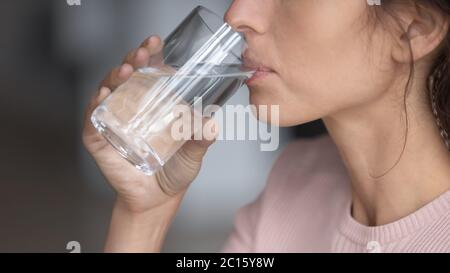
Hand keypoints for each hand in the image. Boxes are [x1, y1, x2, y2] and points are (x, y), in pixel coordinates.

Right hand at [82, 36, 217, 213]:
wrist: (158, 199)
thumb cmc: (176, 171)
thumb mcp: (194, 152)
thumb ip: (202, 138)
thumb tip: (212, 124)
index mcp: (154, 105)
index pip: (150, 73)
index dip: (150, 54)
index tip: (155, 41)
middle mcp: (132, 108)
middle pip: (128, 77)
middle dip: (133, 60)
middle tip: (141, 54)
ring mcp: (114, 122)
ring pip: (109, 92)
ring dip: (115, 78)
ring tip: (125, 71)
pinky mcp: (100, 140)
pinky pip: (94, 120)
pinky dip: (95, 107)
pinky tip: (104, 96)